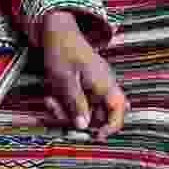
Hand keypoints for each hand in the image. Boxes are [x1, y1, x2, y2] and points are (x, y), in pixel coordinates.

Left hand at [41, 11, 129, 141]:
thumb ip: (75, 103)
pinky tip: (50, 95)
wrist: (57, 31)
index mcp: (104, 84)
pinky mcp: (84, 84)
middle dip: (77, 118)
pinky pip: (76, 100)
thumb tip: (83, 126)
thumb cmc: (62, 52)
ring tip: (50, 100)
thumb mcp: (65, 80)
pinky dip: (63, 102)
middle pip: (98, 114)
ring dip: (66, 110)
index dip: (111, 127)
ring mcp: (94, 85)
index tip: (96, 137)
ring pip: (84, 109)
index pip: (118, 110)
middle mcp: (103, 85)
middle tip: (59, 114)